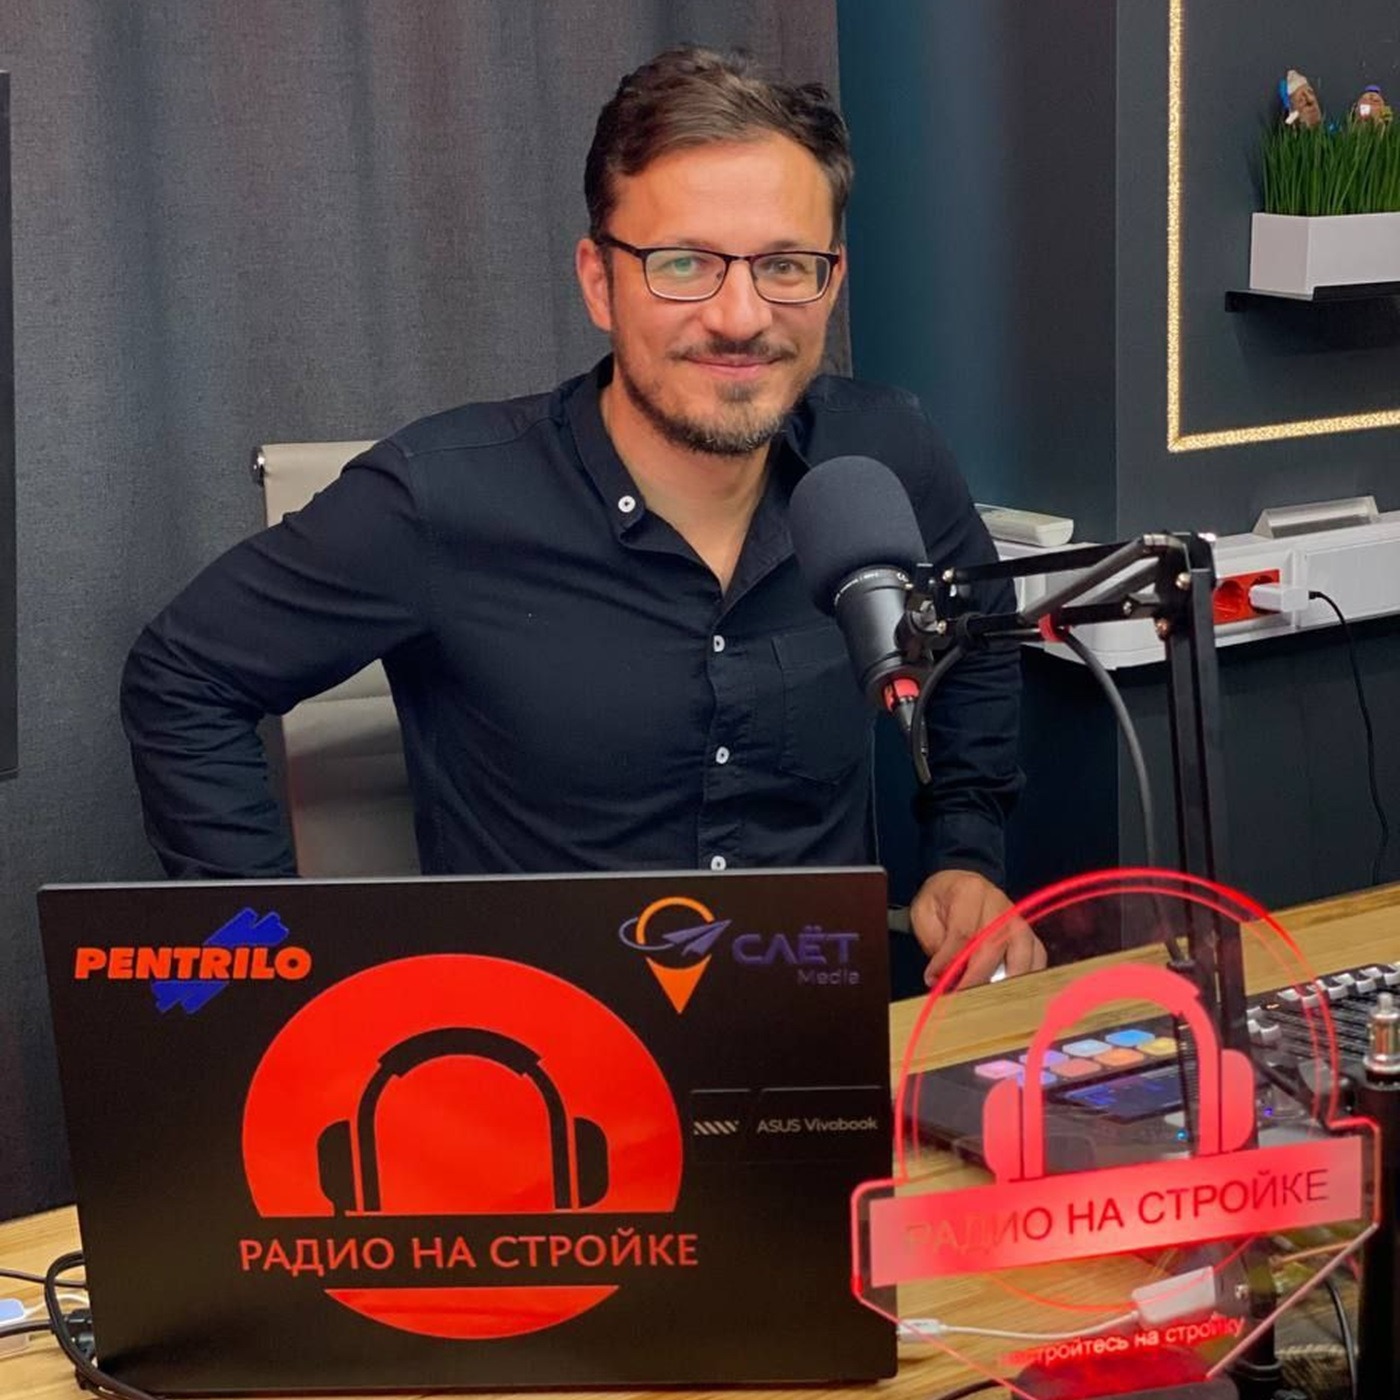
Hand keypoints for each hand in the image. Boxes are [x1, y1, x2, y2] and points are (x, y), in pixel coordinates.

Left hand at [910, 869, 1046, 987]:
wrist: (958, 883)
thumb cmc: (941, 901)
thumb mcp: (925, 913)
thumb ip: (936, 944)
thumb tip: (942, 977)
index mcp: (970, 891)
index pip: (963, 932)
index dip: (950, 960)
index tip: (935, 980)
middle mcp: (999, 903)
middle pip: (994, 944)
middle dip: (976, 976)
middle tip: (960, 997)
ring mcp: (1018, 918)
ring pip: (1022, 952)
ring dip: (1007, 980)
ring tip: (990, 1001)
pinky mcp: (1028, 933)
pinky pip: (1037, 956)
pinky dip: (1028, 976)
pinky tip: (1014, 993)